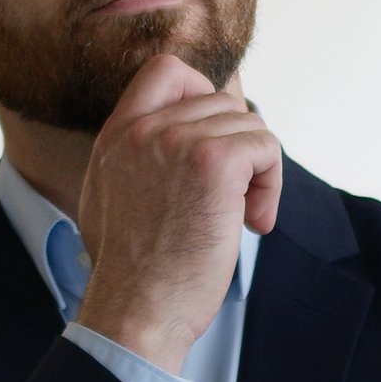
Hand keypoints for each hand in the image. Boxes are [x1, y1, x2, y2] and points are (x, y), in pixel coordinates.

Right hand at [71, 53, 280, 372]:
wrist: (135, 311)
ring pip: (249, 125)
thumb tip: (176, 140)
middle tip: (233, 199)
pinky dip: (271, 185)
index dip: (203, 92)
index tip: (214, 138)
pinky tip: (252, 223)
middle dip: (238, 148)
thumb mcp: (109, 198)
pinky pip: (266, 146)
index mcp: (117, 135)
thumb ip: (136, 159)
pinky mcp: (214, 163)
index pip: (167, 70)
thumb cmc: (130, 274)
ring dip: (257, 172)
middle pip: (221, 102)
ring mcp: (179, 142)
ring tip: (240, 217)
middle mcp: (144, 130)